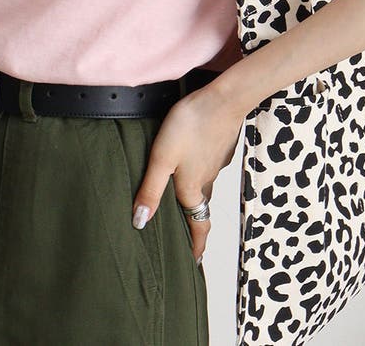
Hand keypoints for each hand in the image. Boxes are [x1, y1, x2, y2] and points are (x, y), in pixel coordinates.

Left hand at [130, 81, 244, 263]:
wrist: (224, 100)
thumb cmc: (190, 126)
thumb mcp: (162, 158)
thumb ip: (151, 190)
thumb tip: (140, 223)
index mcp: (191, 189)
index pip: (198, 227)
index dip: (197, 247)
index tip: (195, 264)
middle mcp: (206, 181)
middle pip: (201, 210)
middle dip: (196, 227)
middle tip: (190, 240)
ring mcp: (215, 163)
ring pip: (205, 188)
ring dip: (198, 201)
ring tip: (187, 205)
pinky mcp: (220, 148)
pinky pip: (209, 169)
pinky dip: (202, 176)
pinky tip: (194, 165)